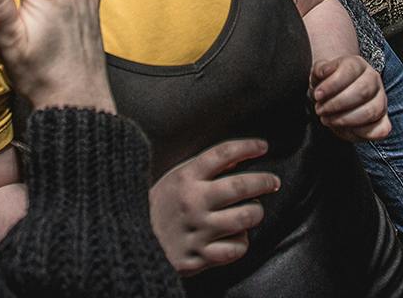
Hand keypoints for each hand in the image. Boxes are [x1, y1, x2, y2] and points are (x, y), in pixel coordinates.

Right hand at [149, 139, 279, 275]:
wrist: (129, 241)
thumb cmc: (159, 205)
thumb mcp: (176, 177)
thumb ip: (204, 167)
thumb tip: (238, 158)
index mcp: (185, 177)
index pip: (223, 154)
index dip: (247, 146)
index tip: (263, 146)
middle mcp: (193, 202)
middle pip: (240, 187)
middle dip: (264, 181)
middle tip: (273, 181)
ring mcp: (197, 231)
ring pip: (244, 218)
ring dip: (256, 212)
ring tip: (255, 210)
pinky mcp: (198, 257)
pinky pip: (235, 249)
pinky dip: (242, 241)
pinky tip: (238, 236)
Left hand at [310, 55, 390, 141]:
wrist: (335, 94)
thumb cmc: (327, 83)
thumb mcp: (319, 73)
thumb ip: (320, 70)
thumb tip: (324, 72)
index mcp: (358, 64)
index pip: (350, 70)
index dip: (332, 84)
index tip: (317, 95)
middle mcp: (373, 80)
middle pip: (362, 91)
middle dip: (336, 104)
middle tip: (320, 109)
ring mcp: (381, 100)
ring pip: (371, 111)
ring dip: (345, 119)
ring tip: (327, 119)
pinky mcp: (383, 121)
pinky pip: (380, 130)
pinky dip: (360, 132)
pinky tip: (344, 129)